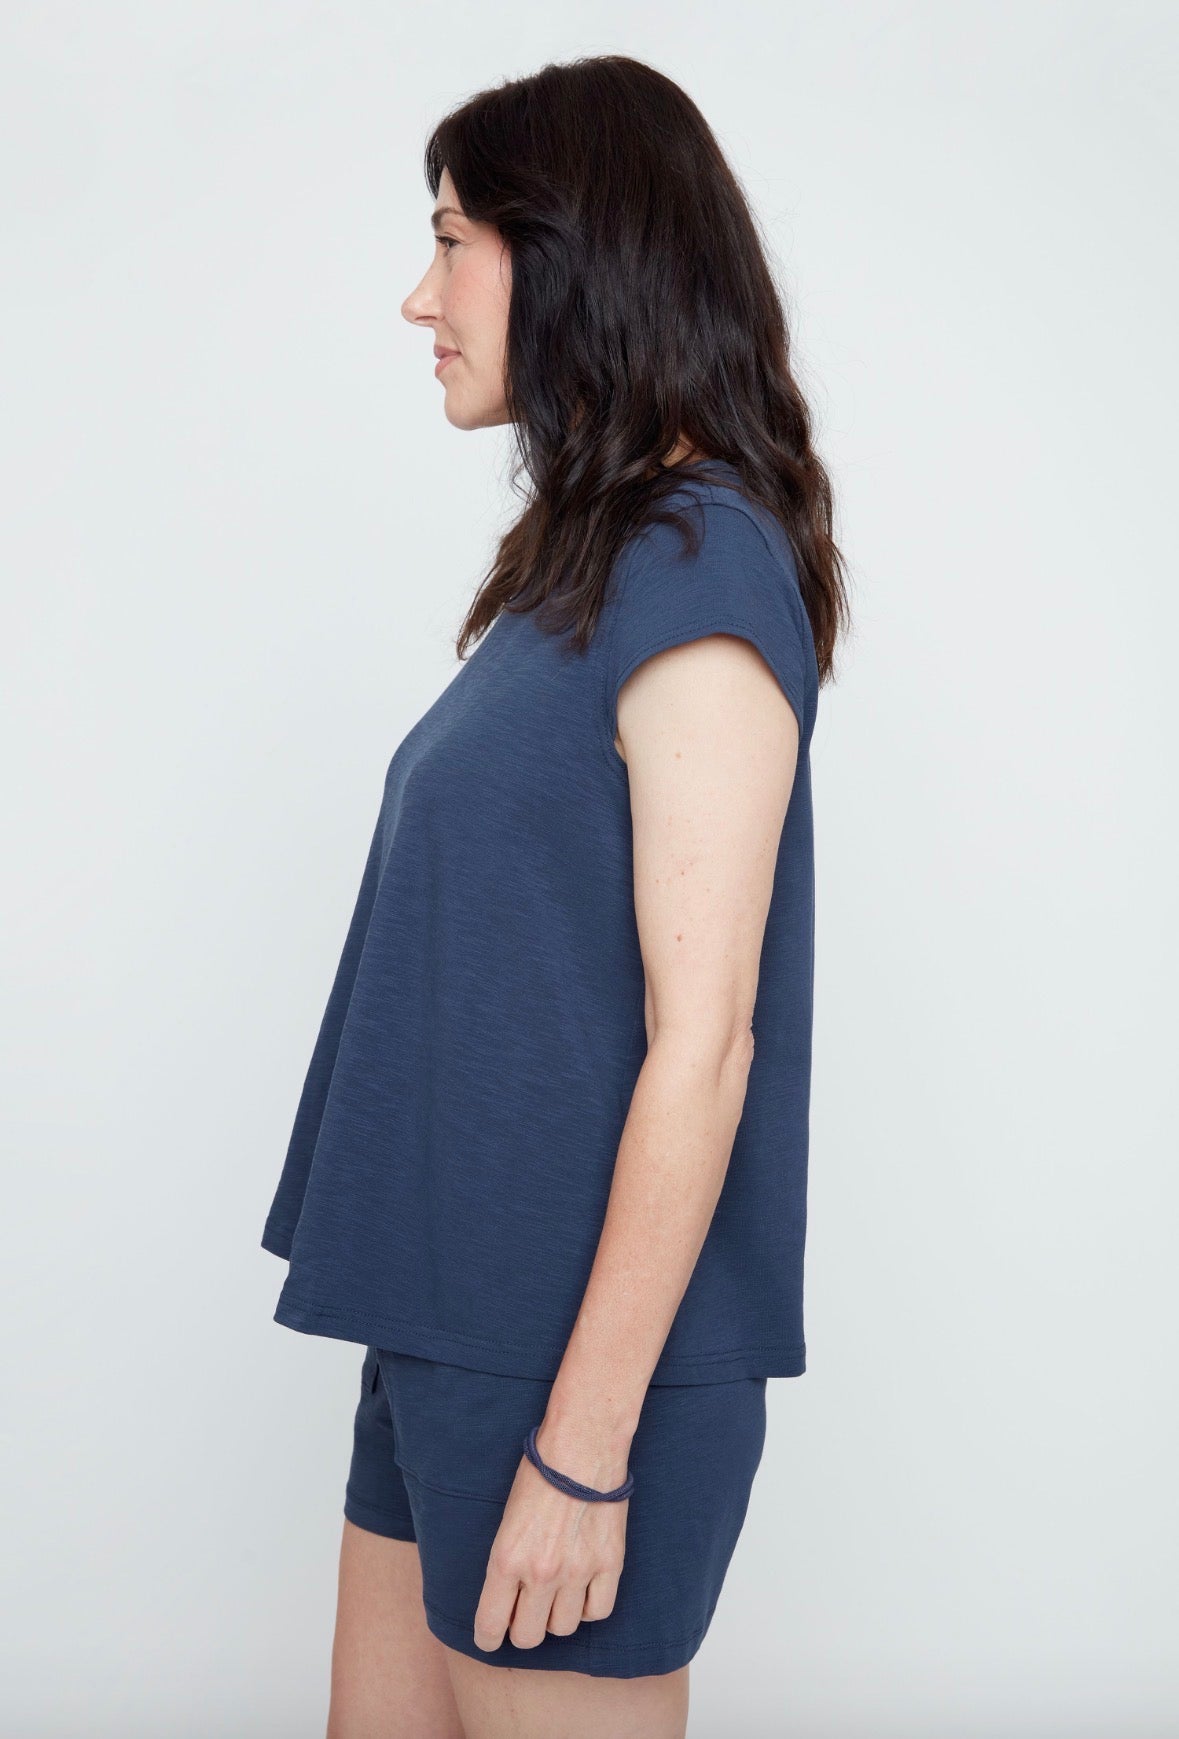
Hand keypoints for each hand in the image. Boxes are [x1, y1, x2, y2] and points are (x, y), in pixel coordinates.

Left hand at [473, 1423, 630, 1651]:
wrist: (581, 1445)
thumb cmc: (539, 1473)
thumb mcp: (506, 1520)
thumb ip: (506, 1563)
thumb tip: (507, 1600)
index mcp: (506, 1558)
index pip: (490, 1626)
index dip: (488, 1637)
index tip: (491, 1634)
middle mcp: (541, 1572)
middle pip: (528, 1637)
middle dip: (522, 1628)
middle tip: (525, 1611)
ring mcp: (578, 1571)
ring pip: (563, 1628)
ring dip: (556, 1616)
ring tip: (556, 1593)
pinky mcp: (610, 1564)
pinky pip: (598, 1612)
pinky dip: (589, 1607)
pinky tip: (582, 1588)